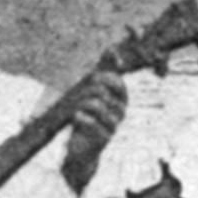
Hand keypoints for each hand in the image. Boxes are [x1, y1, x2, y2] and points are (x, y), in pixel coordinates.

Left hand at [62, 70, 126, 194]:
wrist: (82, 149)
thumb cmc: (89, 117)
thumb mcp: (95, 92)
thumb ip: (104, 70)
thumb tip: (112, 48)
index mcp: (121, 100)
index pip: (118, 82)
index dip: (103, 77)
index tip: (91, 78)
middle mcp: (120, 113)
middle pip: (104, 91)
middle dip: (88, 90)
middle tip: (78, 96)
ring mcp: (113, 126)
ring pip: (97, 105)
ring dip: (82, 103)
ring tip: (76, 107)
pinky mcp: (104, 139)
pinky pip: (92, 123)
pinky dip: (81, 117)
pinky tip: (76, 117)